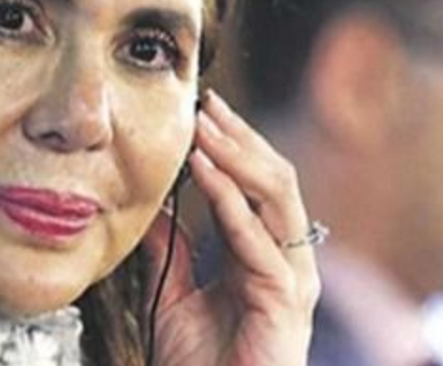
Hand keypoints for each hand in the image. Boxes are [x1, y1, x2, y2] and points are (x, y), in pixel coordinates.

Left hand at [143, 90, 319, 365]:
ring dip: (238, 155)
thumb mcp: (173, 295)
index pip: (259, 182)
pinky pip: (259, 239)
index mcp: (265, 254)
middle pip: (275, 178)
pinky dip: (232, 201)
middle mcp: (287, 259)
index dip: (234, 145)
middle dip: (241, 137)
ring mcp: (292, 277)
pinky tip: (207, 173)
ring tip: (206, 126)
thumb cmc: (201, 365)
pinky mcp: (285, 299)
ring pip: (277, 197)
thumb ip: (168, 251)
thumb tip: (150, 208)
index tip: (202, 110)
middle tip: (208, 103)